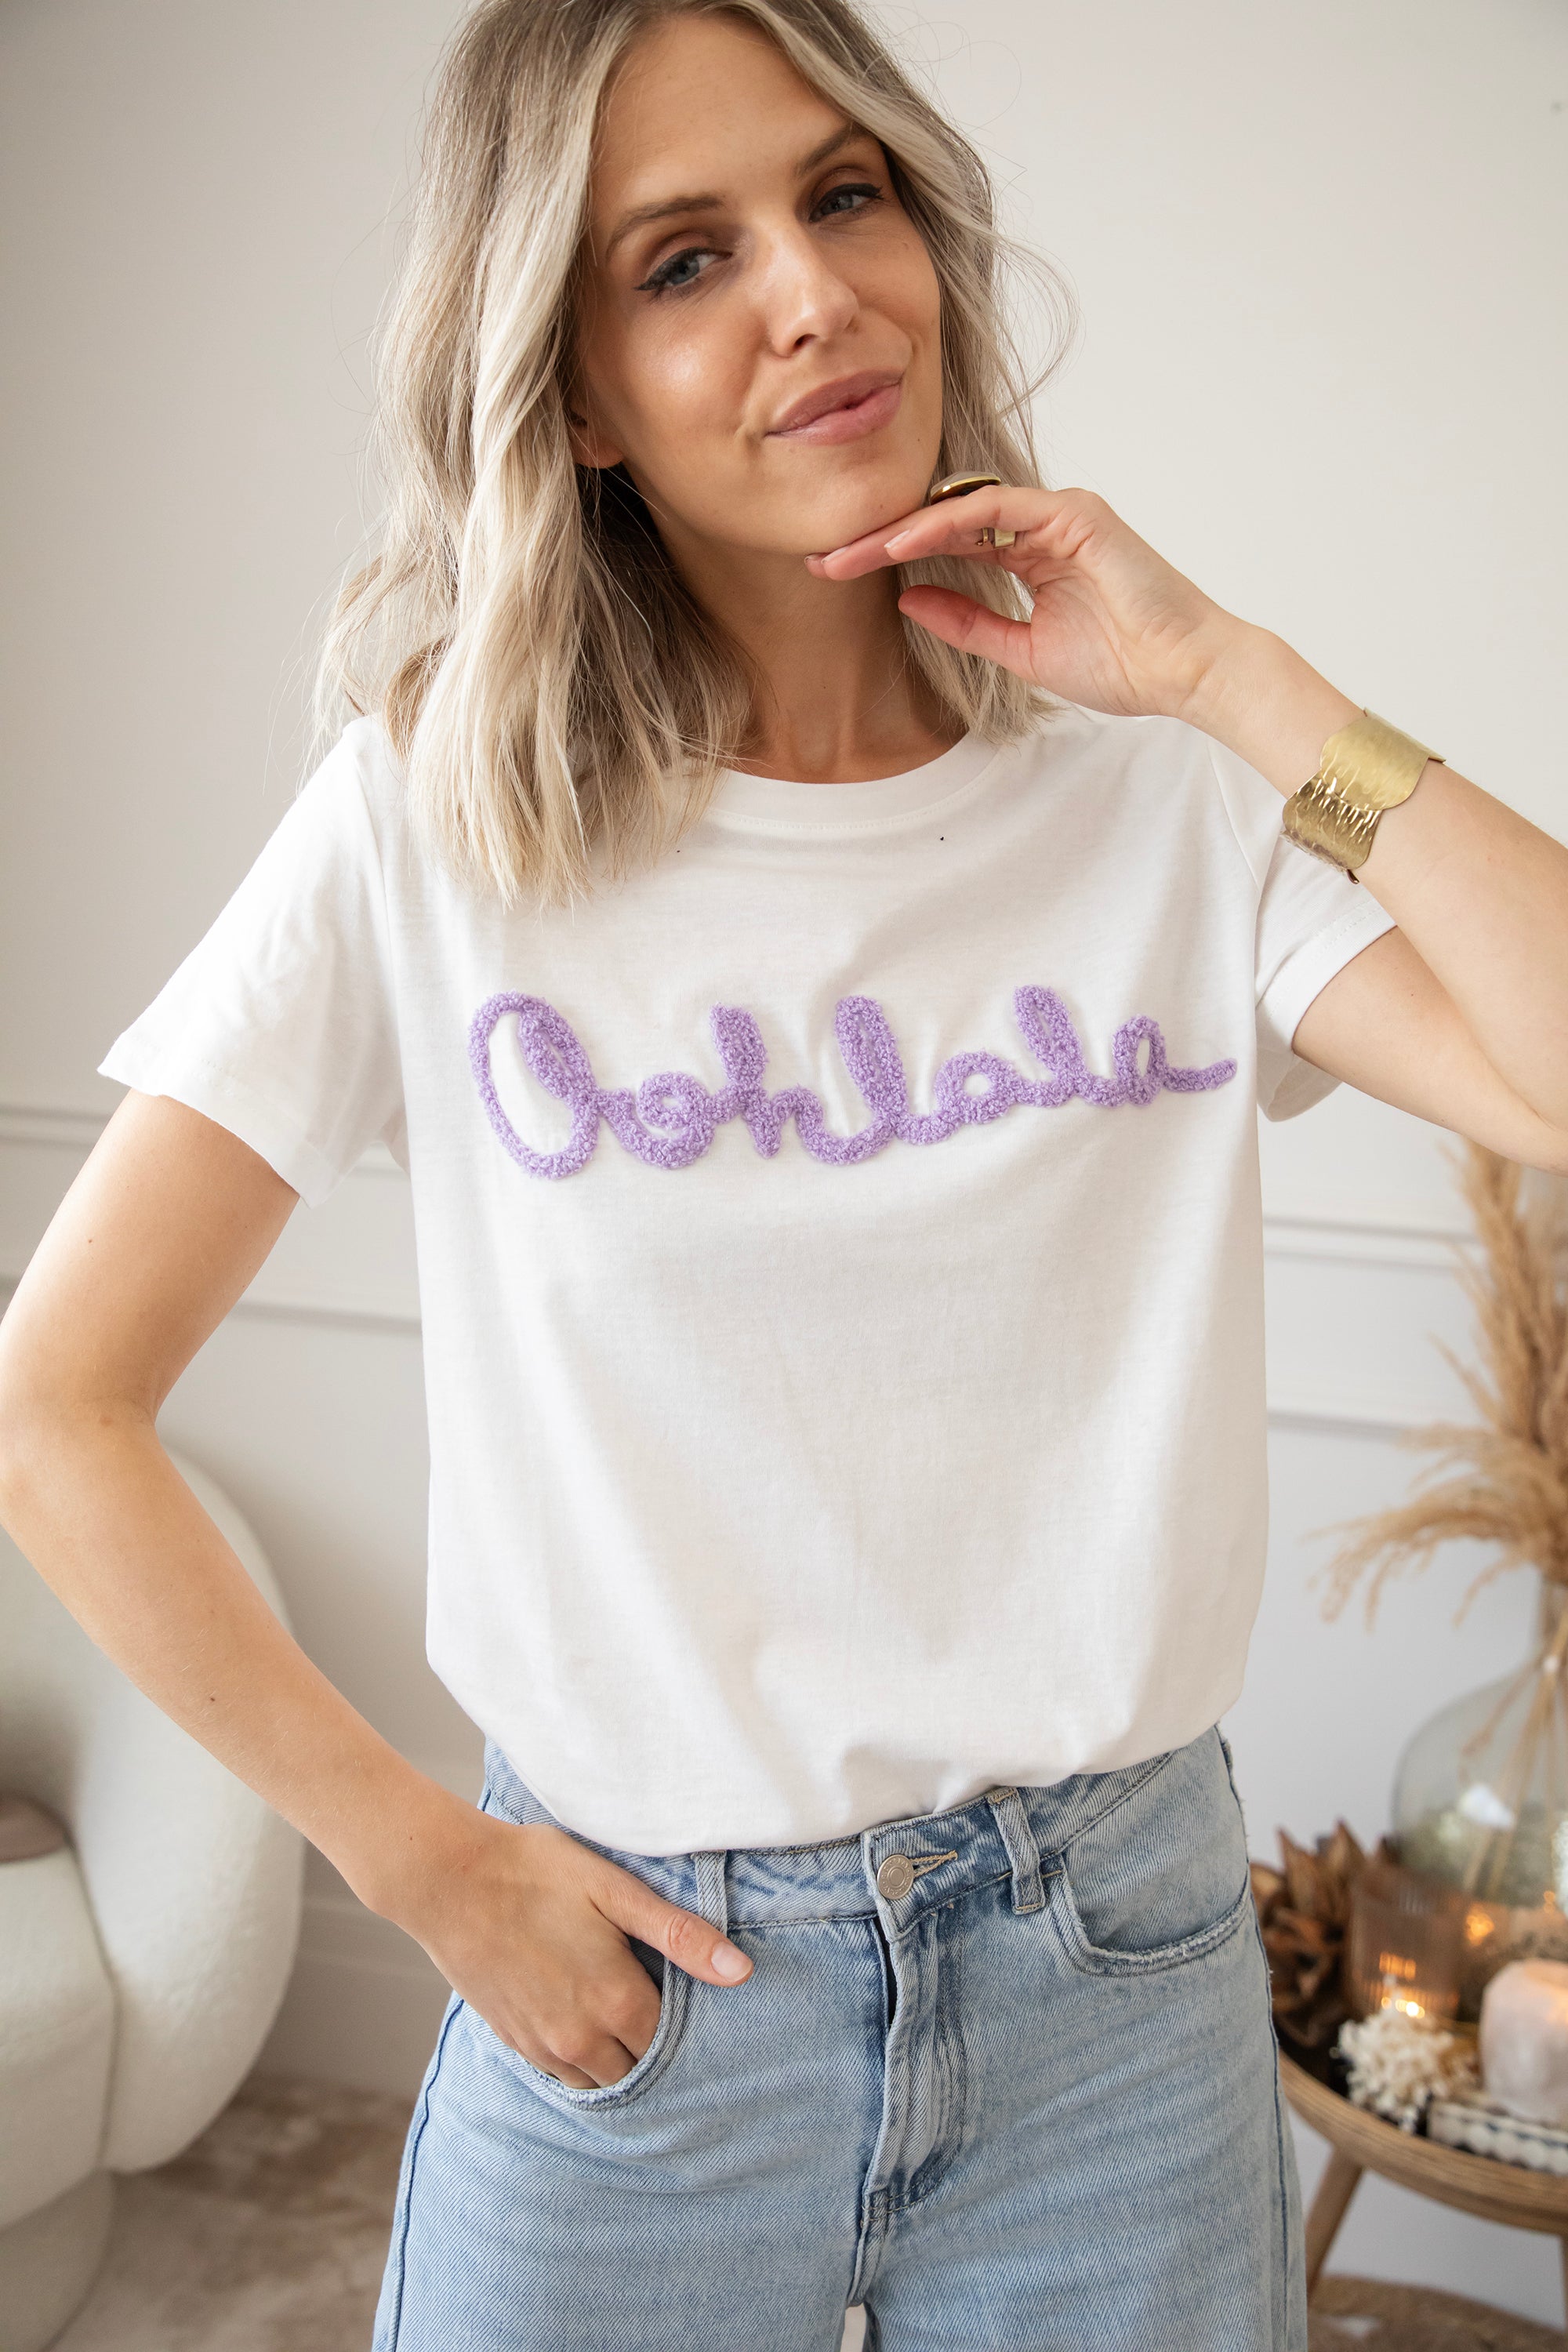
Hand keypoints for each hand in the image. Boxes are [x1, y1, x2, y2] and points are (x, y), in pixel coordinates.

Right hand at [384, 1797, 752, 2089]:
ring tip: (631, 2023)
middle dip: (660, 2051)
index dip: (695, 2029)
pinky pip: (564, 2075)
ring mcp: (544, 2047)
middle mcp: (582, 2039)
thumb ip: (679, 1935)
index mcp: (616, 2002)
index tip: (703, 2009)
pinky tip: (589, 2026)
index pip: (677, 2044)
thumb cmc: (535, 1873)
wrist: (449, 1880)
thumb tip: (741, 1972)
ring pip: (602, 2081)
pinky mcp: (514, 2042)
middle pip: (641, 2070)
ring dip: (621, 2061)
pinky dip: (585, 2062)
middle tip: (670, 2016)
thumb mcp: (615, 1890)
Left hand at [806, 483, 1254, 727]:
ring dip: (902, 527)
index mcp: (1029, 553)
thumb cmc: (1122, 665)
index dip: (889, 556)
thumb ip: (966, 622)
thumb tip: (904, 600)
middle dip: (881, 537)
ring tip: (850, 550)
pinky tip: (902, 543)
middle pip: (944, 518)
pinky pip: (995, 507)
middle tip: (823, 556)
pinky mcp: (1074, 512)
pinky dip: (945, 522)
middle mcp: (1040, 524)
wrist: (1184, 672)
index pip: (947, 543)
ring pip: (962, 506)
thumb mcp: (1020, 651)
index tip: (836, 573)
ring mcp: (1058, 512)